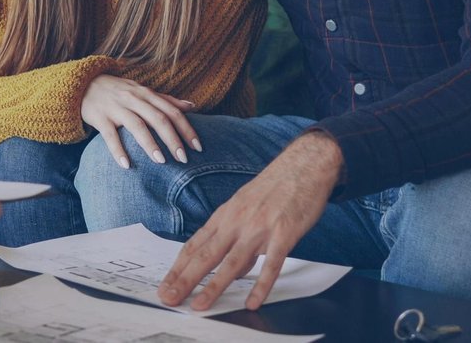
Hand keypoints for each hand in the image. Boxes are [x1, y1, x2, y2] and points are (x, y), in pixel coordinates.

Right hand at [80, 74, 199, 167]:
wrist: (83, 84)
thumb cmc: (117, 91)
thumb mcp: (141, 90)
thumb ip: (165, 99)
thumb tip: (191, 106)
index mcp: (146, 94)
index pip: (171, 111)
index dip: (186, 128)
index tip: (198, 147)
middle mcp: (133, 99)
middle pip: (157, 118)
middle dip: (173, 139)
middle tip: (184, 159)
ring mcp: (116, 108)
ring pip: (137, 125)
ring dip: (150, 144)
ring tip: (161, 162)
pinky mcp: (100, 117)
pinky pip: (109, 135)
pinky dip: (118, 150)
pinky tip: (126, 165)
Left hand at [159, 130, 342, 310]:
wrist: (304, 165)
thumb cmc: (274, 186)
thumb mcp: (246, 207)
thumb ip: (237, 238)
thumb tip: (234, 270)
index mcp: (225, 215)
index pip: (194, 246)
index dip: (178, 268)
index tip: (166, 286)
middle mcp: (237, 222)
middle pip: (206, 255)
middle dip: (185, 280)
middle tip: (169, 298)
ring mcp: (260, 228)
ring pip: (232, 263)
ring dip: (214, 286)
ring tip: (200, 306)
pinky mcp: (284, 234)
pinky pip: (271, 265)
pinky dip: (261, 285)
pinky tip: (253, 302)